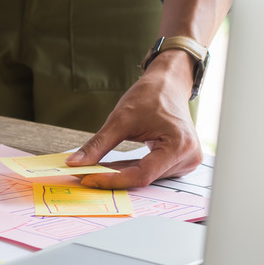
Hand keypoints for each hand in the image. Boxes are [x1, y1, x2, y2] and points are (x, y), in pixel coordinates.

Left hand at [65, 52, 202, 188]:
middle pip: (143, 177)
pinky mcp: (178, 162)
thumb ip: (97, 145)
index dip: (112, 179)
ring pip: (145, 177)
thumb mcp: (120, 119)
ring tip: (94, 169)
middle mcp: (188, 157)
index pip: (141, 175)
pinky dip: (129, 170)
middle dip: (112, 177)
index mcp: (179, 146)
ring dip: (119, 175)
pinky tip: (111, 167)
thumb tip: (75, 163)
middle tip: (83, 175)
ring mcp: (186, 162)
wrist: (168, 85)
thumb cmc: (151, 95)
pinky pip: (149, 172)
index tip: (87, 179)